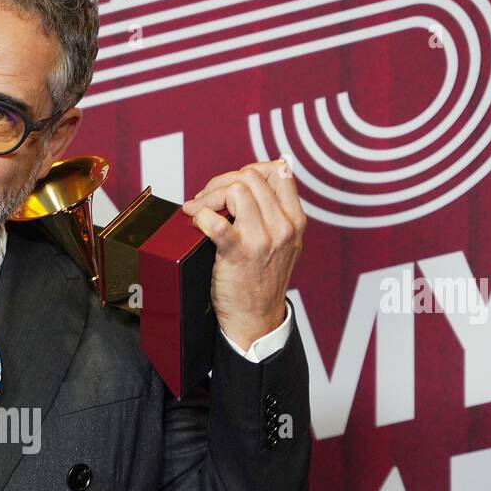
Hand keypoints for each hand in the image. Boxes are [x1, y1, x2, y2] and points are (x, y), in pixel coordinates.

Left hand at [180, 158, 305, 350]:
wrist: (256, 319)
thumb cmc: (262, 280)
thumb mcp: (282, 243)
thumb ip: (274, 213)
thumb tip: (251, 181)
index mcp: (294, 219)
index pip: (277, 171)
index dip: (248, 171)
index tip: (231, 186)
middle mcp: (283, 226)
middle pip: (251, 176)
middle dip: (221, 182)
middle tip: (206, 199)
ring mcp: (262, 239)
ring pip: (237, 189)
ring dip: (209, 195)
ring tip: (199, 210)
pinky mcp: (238, 254)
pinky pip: (216, 221)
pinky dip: (200, 215)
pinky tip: (195, 221)